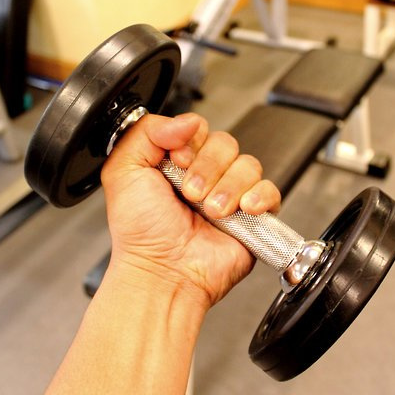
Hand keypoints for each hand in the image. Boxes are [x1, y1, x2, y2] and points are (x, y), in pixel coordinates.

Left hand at [101, 113, 281, 306]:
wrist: (162, 272)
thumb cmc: (141, 233)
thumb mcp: (123, 171)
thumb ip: (145, 132)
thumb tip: (185, 121)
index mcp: (175, 162)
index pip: (198, 129)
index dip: (191, 143)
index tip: (178, 163)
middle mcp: (204, 175)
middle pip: (225, 143)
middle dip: (207, 168)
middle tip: (190, 193)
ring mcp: (229, 195)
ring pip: (248, 164)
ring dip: (228, 187)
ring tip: (210, 211)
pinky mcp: (252, 217)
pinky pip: (270, 190)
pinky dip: (259, 196)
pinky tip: (241, 209)